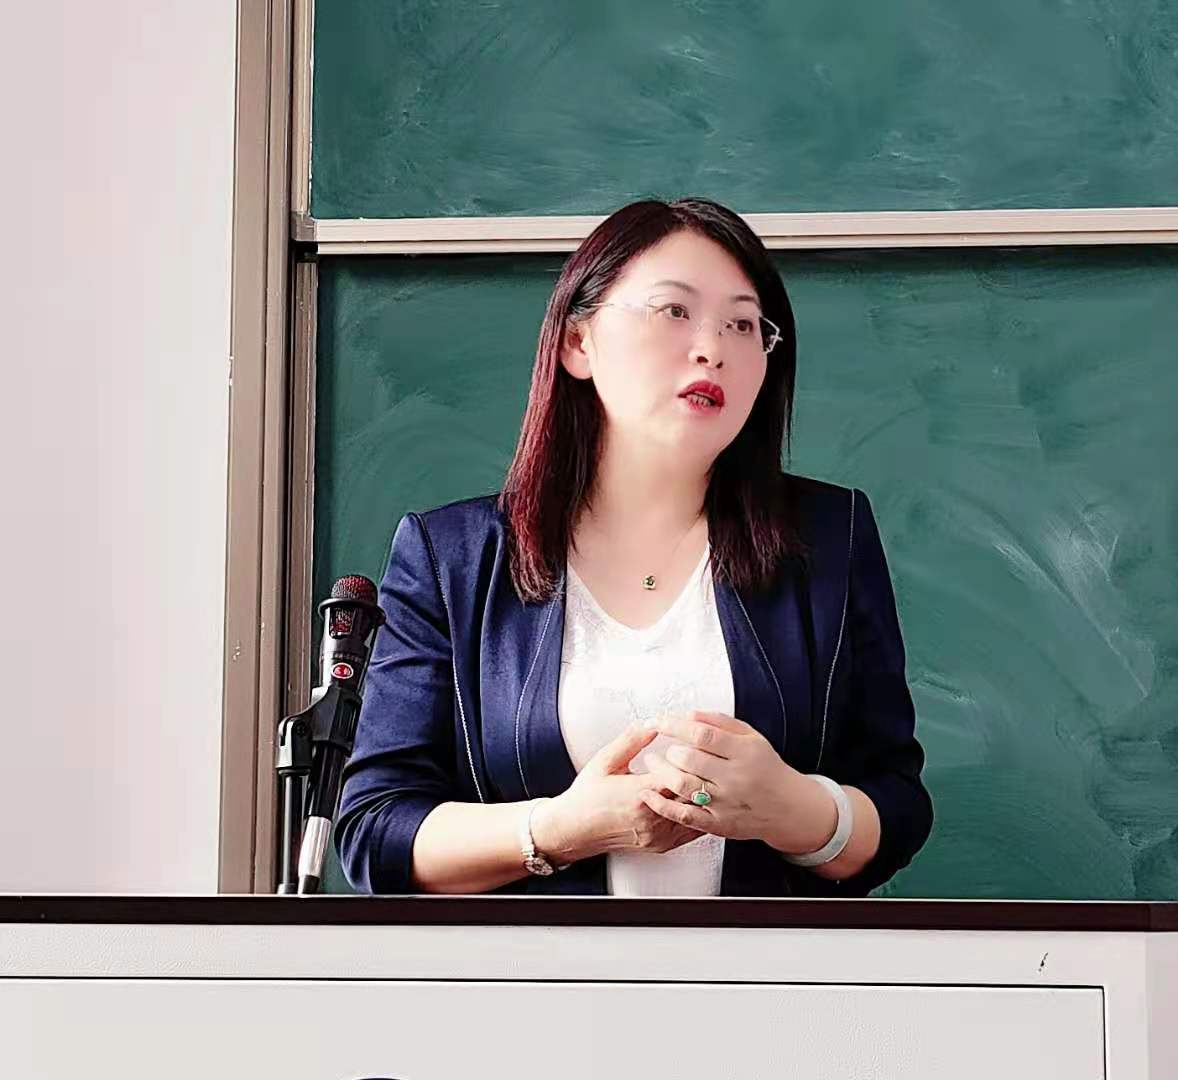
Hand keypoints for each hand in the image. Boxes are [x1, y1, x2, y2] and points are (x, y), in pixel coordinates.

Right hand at [532, 722, 707, 861]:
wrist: (574, 829)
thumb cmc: (587, 797)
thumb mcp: (605, 761)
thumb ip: (631, 741)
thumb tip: (652, 725)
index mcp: (639, 794)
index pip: (679, 773)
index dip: (686, 757)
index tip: (685, 746)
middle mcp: (652, 818)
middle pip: (694, 793)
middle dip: (700, 773)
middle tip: (702, 759)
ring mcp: (659, 835)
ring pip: (698, 814)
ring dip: (703, 794)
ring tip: (705, 777)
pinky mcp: (662, 845)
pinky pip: (694, 831)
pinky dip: (701, 814)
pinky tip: (700, 800)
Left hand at [638, 710, 799, 841]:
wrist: (789, 808)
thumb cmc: (767, 768)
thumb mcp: (751, 737)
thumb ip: (719, 722)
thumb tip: (687, 714)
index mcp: (744, 752)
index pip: (702, 734)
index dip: (674, 725)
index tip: (658, 721)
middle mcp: (735, 777)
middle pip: (689, 759)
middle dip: (670, 751)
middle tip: (666, 749)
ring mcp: (726, 803)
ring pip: (683, 786)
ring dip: (662, 772)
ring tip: (655, 764)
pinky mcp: (718, 824)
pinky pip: (684, 816)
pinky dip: (662, 805)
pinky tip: (648, 794)